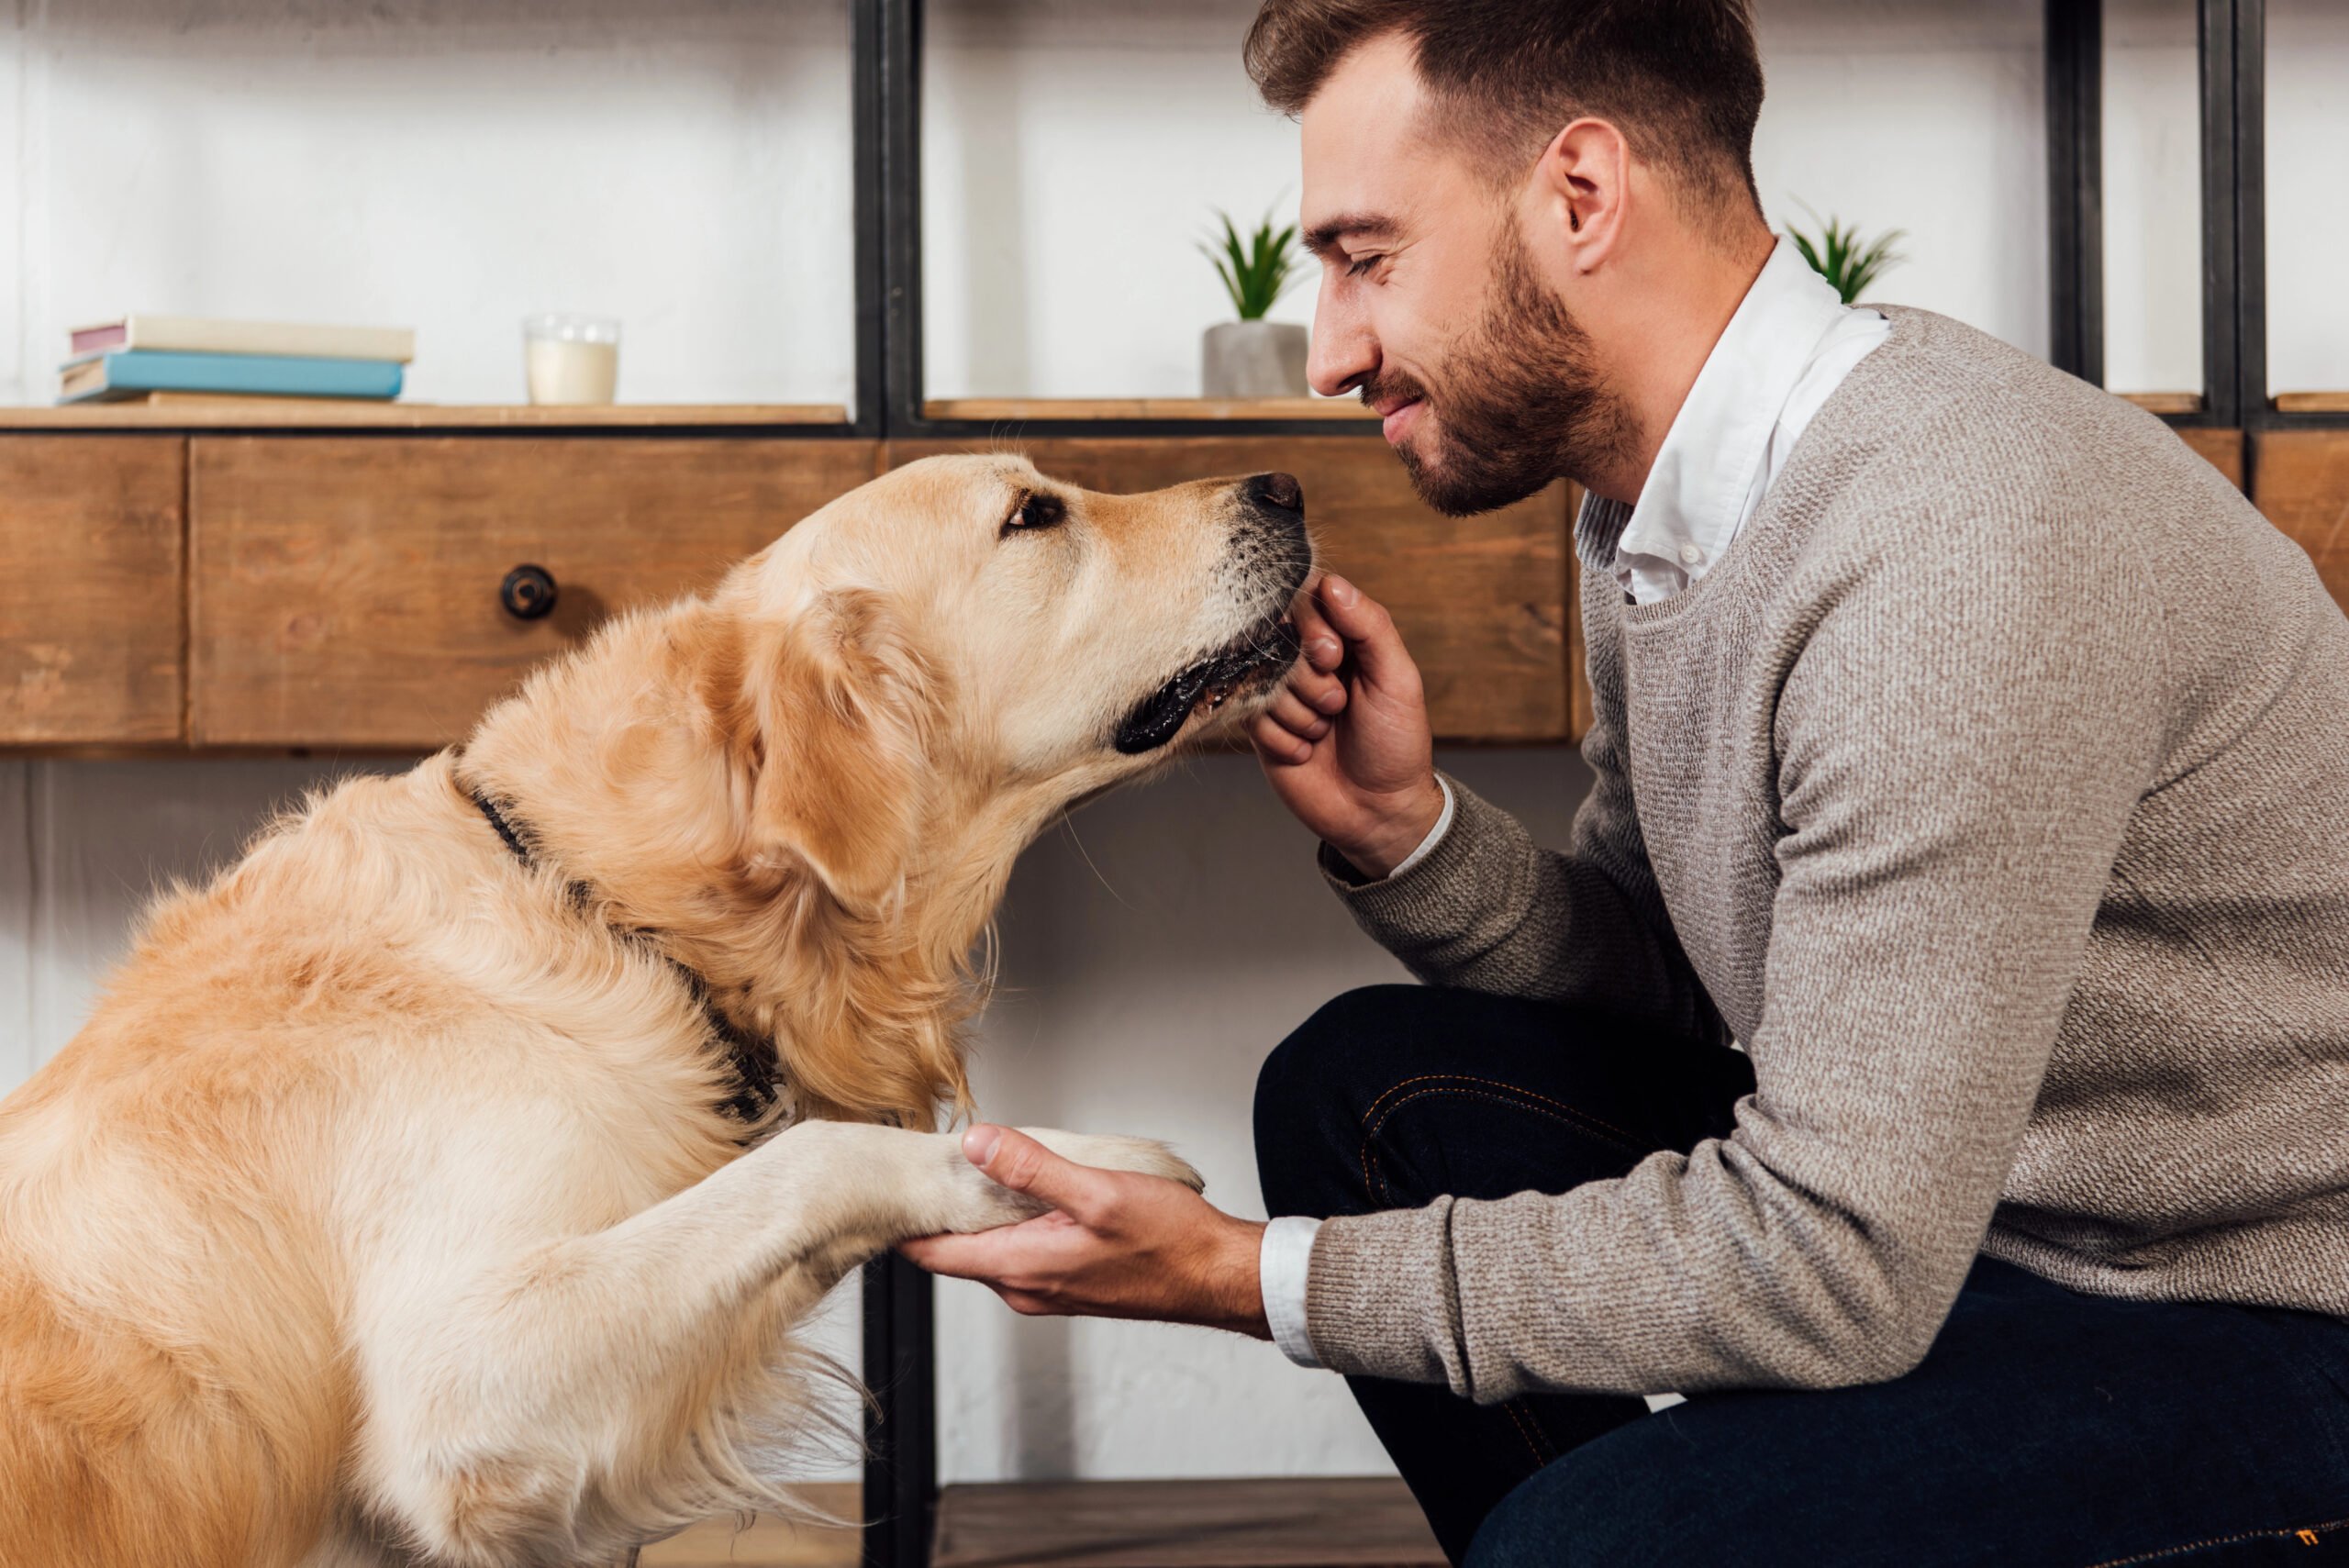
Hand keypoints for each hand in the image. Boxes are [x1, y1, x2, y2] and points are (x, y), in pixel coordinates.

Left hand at [898, 1126, 1269, 1338]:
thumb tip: (976, 1144)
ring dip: (983, 1211)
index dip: (907, 1219)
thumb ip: (1031, 1168)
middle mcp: (1025, 1287)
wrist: (1216, 1275)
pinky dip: (1013, 1220)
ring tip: (983, 1164)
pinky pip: (1020, 1250)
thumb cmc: (1169, 1241)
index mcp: (1021, 1268)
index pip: (933, 1254)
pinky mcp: (1066, 1281)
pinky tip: (1032, 1189)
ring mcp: (1046, 1288)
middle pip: (957, 1249)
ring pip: (990, 1247)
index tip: (896, 1182)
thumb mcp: (1097, 1191)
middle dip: (944, 1207)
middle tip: (936, 1157)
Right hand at [1253, 572, 1444, 878]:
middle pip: (1276, 638)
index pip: (1306, 600)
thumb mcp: (1398, 679)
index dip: (1312, 626)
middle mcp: (1305, 660)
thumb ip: (1371, 626)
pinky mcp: (1259, 727)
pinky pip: (1252, 716)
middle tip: (1338, 705)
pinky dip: (1285, 738)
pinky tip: (1307, 753)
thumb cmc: (1396, 743)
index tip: (1334, 656)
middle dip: (1309, 678)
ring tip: (1327, 732)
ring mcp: (1279, 693)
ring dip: (1301, 713)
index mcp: (1343, 639)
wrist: (1378, 811)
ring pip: (1263, 680)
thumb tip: (1332, 582)